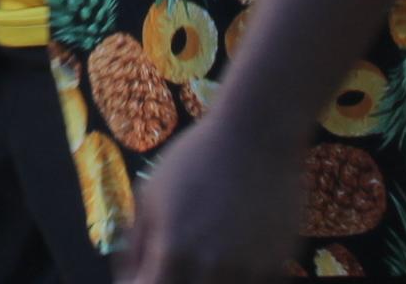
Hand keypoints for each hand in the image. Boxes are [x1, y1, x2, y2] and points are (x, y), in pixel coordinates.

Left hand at [120, 107, 304, 283]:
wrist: (255, 135)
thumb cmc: (195, 158)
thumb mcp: (150, 194)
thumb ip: (136, 243)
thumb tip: (129, 279)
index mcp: (174, 251)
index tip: (146, 273)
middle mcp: (210, 268)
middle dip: (174, 281)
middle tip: (174, 261)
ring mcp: (247, 270)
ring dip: (207, 280)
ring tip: (205, 254)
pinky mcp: (276, 265)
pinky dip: (237, 277)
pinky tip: (232, 256)